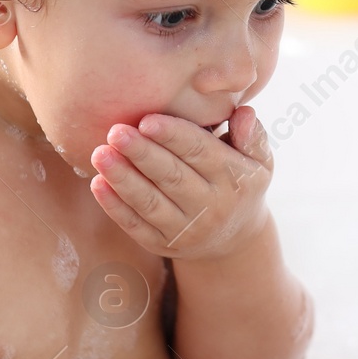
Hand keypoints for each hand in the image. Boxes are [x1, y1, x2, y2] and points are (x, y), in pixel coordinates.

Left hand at [88, 105, 273, 260]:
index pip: (201, 153)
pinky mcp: (163, 245)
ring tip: (99, 154)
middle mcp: (211, 207)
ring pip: (150, 203)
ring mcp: (186, 230)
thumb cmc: (240, 183)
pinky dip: (115, 207)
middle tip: (116, 131)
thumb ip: (253, 135)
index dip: (174, 136)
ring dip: (123, 179)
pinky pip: (136, 225)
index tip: (147, 119)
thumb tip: (244, 113)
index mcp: (234, 179)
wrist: (234, 240)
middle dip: (142, 154)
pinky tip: (97, 183)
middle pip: (172, 177)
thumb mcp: (260, 161)